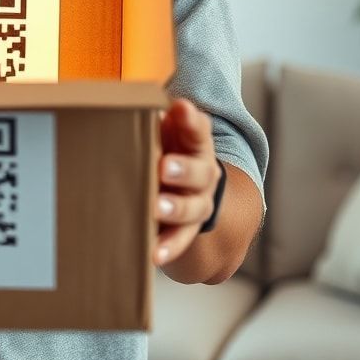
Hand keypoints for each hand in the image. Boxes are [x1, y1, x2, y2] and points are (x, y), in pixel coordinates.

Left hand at [154, 98, 221, 265]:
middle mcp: (204, 177)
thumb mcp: (169, 131)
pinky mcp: (184, 231)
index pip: (199, 131)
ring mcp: (198, 206)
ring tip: (157, 208)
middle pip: (200, 173)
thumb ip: (167, 119)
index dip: (192, 121)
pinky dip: (168, 247)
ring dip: (176, 209)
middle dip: (184, 170)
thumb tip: (158, 105)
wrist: (188, 191)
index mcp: (198, 147)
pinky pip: (179, 241)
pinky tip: (154, 253)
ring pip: (193, 209)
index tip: (182, 108)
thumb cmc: (169, 150)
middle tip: (164, 167)